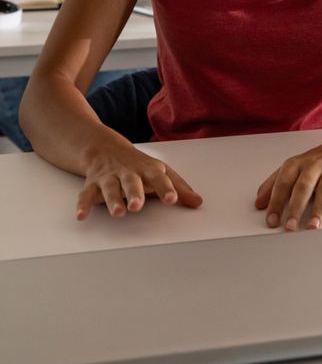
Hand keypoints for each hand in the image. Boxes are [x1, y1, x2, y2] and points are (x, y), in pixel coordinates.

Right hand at [77, 141, 202, 219]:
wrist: (105, 147)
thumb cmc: (139, 165)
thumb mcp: (160, 171)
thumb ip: (179, 187)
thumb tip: (198, 202)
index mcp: (147, 169)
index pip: (159, 177)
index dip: (166, 188)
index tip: (173, 200)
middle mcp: (128, 172)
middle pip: (132, 182)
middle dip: (135, 193)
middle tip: (138, 205)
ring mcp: (109, 177)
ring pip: (110, 188)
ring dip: (113, 200)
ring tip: (118, 213)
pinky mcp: (93, 184)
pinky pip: (86, 194)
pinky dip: (83, 205)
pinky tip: (81, 216)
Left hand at [255, 138, 321, 230]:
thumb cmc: (316, 163)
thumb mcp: (292, 168)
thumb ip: (273, 184)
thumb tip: (258, 203)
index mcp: (297, 164)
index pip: (283, 182)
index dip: (276, 201)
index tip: (271, 220)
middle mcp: (314, 166)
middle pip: (303, 186)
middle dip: (295, 207)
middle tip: (289, 227)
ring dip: (318, 209)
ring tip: (312, 227)